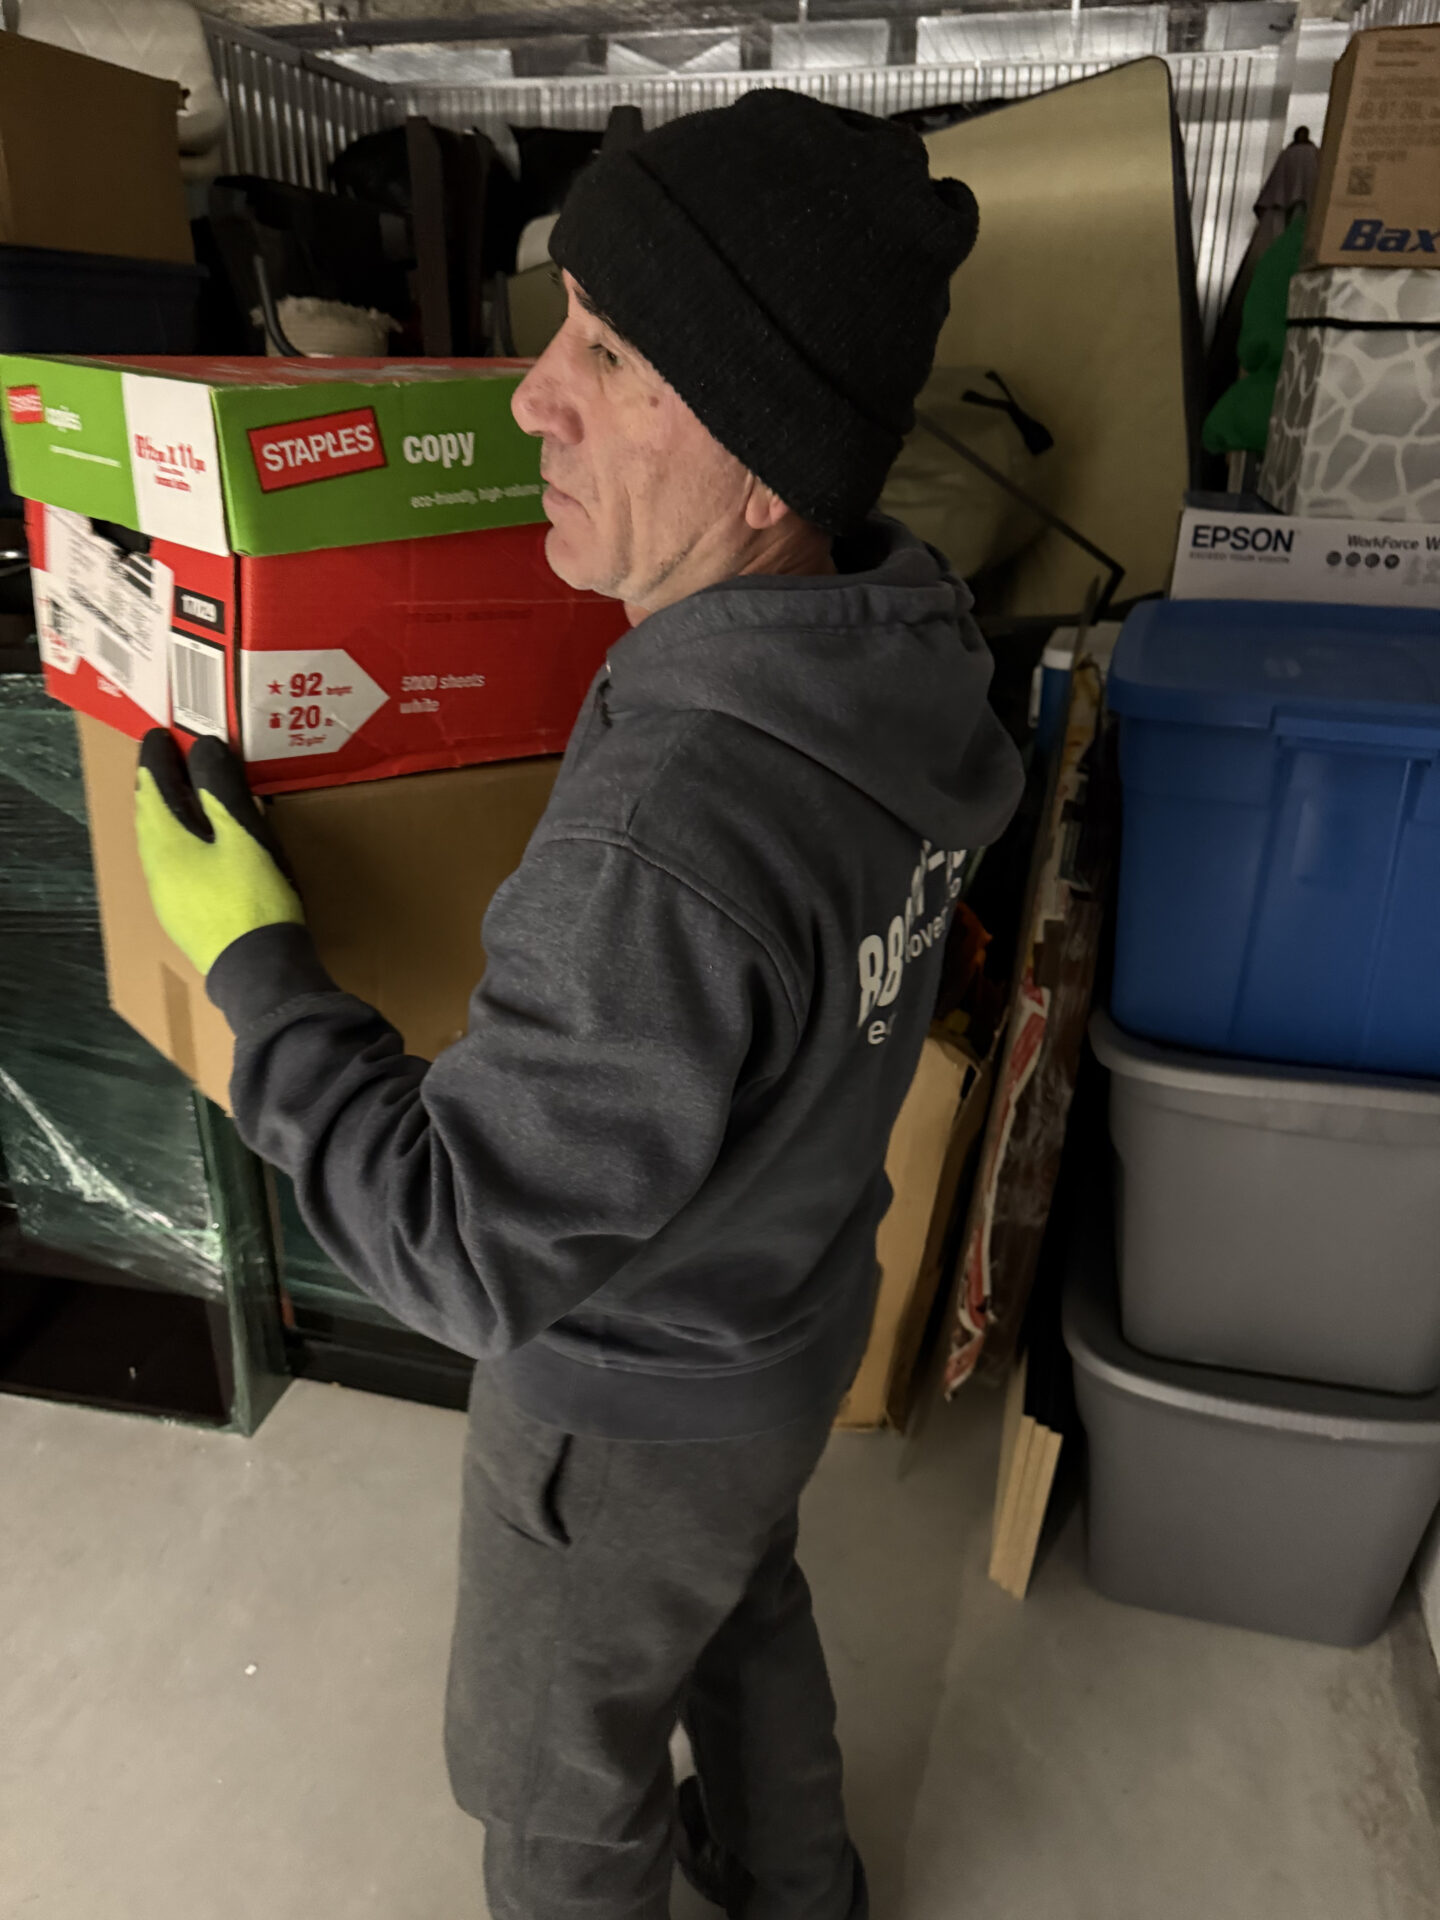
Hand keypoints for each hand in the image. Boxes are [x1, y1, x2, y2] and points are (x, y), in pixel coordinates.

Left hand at [135, 730, 303, 976]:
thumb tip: (203, 748)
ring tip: (182, 798)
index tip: (158, 734)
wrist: (260, 973)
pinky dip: (177, 842)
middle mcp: (156, 868)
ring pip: (157, 843)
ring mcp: (165, 897)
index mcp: (166, 842)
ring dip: (166, 815)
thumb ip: (222, 789)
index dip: (155, 757)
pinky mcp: (182, 917)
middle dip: (156, 784)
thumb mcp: (244, 836)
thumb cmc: (254, 899)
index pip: (151, 786)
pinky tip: (197, 848)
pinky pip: (170, 866)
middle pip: (148, 816)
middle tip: (168, 761)